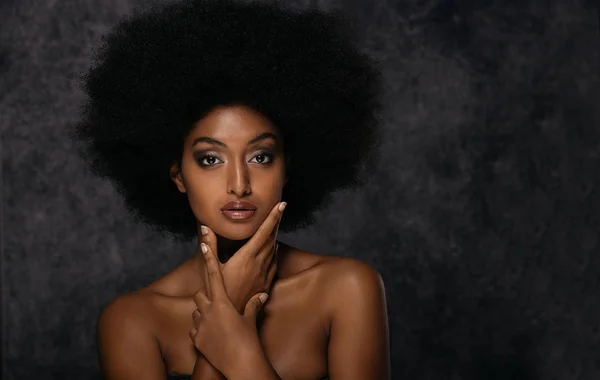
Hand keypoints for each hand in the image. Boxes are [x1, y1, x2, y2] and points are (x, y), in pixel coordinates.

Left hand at [190, 242, 268, 376]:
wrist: (239, 365)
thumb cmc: (248, 340)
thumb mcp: (250, 319)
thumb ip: (254, 305)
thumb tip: (262, 295)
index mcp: (221, 302)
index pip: (213, 273)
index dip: (209, 256)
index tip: (203, 240)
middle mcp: (207, 311)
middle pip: (199, 294)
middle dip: (206, 296)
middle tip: (216, 301)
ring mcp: (200, 326)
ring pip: (196, 312)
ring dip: (204, 313)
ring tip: (216, 321)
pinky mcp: (196, 339)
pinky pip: (195, 329)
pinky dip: (202, 329)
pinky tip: (212, 335)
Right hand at [199, 202, 285, 311]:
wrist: (232, 317)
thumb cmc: (219, 293)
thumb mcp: (212, 269)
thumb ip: (210, 247)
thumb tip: (206, 228)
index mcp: (247, 256)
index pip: (263, 231)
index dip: (273, 217)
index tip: (282, 205)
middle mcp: (259, 263)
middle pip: (271, 238)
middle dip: (275, 223)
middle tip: (279, 211)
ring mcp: (264, 274)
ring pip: (274, 250)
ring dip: (275, 237)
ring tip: (275, 227)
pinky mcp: (266, 283)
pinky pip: (274, 263)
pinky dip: (275, 253)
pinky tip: (274, 250)